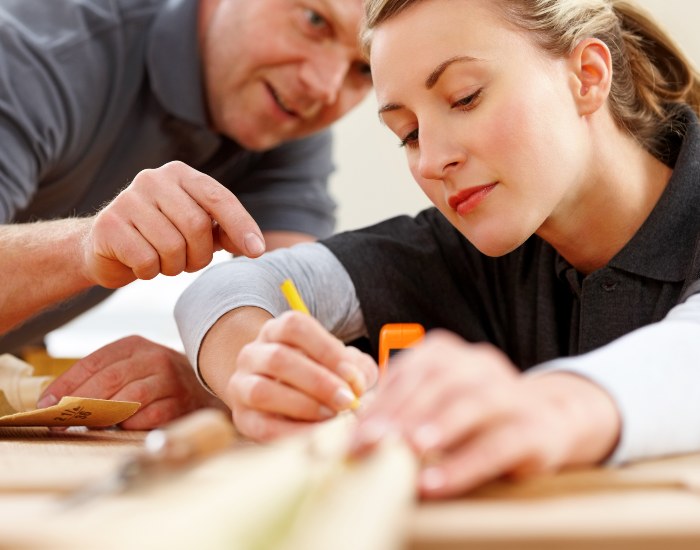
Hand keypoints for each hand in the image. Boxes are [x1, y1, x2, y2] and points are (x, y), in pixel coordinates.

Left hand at [37, 336, 227, 429]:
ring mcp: (169, 380)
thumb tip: (56, 400)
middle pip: (108, 380)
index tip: (46, 403)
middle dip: (79, 402)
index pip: (93, 362)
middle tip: (59, 421)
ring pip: (128, 398)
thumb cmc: (156, 381)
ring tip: (86, 425)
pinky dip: (131, 424)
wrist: (202, 390)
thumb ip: (100, 378)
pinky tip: (122, 427)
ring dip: (104, 415)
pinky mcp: (180, 403)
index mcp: (134, 345)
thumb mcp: (130, 367)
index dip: (66, 384)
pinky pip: (148, 417)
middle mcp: (154, 358)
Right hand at [83, 161, 265, 287]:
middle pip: (197, 226)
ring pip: (173, 247)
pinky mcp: (109, 225)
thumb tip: (254, 246)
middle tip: (189, 263)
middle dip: (199, 255)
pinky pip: (147, 261)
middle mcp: (153, 179)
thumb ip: (225, 232)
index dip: (241, 226)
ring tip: (163, 261)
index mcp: (180, 174)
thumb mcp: (197, 231)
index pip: (219, 198)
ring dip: (174, 266)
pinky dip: (149, 272)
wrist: (103, 247)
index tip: (257, 251)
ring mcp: (128, 199)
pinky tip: (140, 264)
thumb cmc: (160, 237)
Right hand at [227, 311, 378, 440]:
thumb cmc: (319, 377)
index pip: (295, 327)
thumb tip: (358, 383)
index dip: (326, 349)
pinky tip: (319, 435)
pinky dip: (294, 432)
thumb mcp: (339, 364)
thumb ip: (355, 368)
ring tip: (332, 416)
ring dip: (303, 406)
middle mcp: (253, 353)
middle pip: (278, 358)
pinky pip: (263, 427)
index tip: (352, 374)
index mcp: (276, 331)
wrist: (283, 400)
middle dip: (318, 382)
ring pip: (262, 391)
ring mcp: (242, 385)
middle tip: (347, 400)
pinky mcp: (242, 418)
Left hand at [349, 330, 620, 498]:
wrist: (550, 420)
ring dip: (435, 426)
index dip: (381, 400)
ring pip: (471, 402)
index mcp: (450, 354)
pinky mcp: (535, 430)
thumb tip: (355, 434)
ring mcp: (511, 394)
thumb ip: (403, 410)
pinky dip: (463, 464)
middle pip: (437, 381)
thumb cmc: (475, 417)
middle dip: (398, 413)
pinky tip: (435, 482)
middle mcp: (480, 365)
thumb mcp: (438, 403)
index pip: (410, 369)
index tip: (353, 432)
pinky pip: (497, 446)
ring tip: (406, 450)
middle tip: (368, 443)